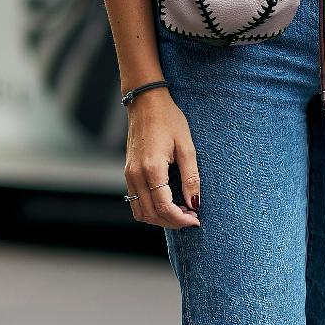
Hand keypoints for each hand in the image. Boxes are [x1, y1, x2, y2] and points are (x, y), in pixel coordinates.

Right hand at [123, 88, 201, 228]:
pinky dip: (150, 209)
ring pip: (140, 212)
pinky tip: (167, 203)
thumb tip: (195, 203)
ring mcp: (129, 174)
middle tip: (191, 217)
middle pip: (151, 214)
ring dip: (160, 219)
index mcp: (152, 168)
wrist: (146, 102)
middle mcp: (136, 174)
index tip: (196, 219)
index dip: (181, 219)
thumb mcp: (186, 146)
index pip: (164, 207)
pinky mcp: (128, 172)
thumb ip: (191, 176)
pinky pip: (135, 201)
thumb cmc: (168, 119)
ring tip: (180, 212)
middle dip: (172, 222)